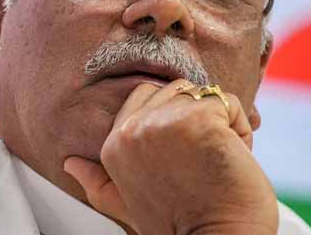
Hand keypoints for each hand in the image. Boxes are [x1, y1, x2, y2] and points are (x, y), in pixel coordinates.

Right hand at [64, 79, 277, 234]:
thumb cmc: (180, 227)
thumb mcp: (127, 204)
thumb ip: (98, 181)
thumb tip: (69, 164)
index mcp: (113, 145)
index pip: (145, 96)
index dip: (174, 120)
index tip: (182, 158)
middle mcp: (132, 130)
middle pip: (177, 90)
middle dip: (198, 118)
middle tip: (200, 162)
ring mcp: (164, 123)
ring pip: (204, 94)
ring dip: (221, 123)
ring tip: (215, 160)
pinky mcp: (200, 120)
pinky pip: (230, 102)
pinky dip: (241, 129)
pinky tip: (232, 157)